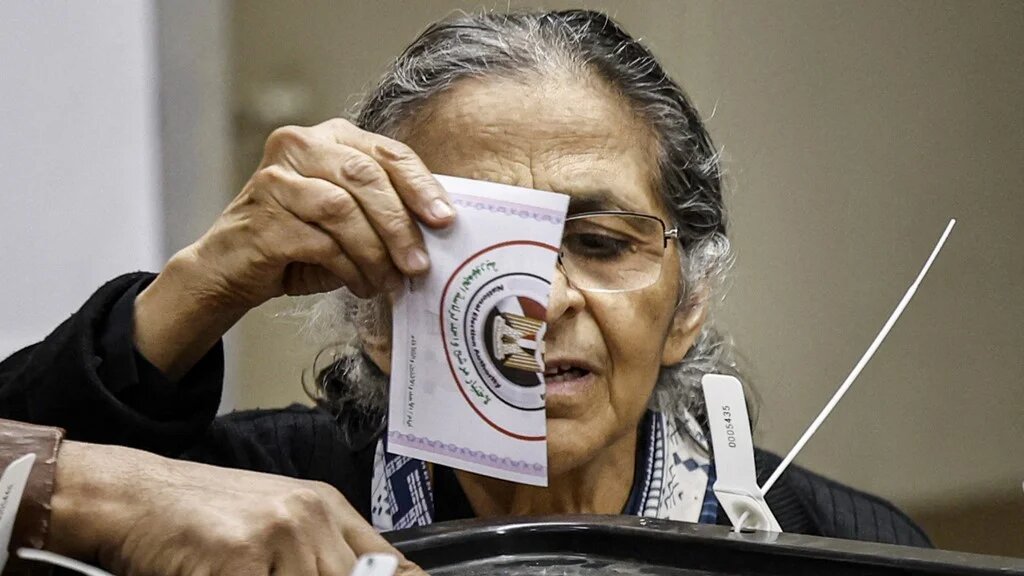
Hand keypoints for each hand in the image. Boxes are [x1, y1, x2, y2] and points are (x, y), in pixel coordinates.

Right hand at [50, 441, 427, 575]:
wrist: (132, 495)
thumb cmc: (199, 517)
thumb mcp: (276, 523)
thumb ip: (322, 555)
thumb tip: (377, 575)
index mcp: (326, 507)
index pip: (390, 564)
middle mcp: (311, 516)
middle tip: (278, 575)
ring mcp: (278, 536)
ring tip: (246, 571)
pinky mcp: (239, 560)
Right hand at [134, 119, 454, 377]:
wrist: (231, 266)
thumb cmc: (298, 239)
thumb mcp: (348, 216)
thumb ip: (384, 209)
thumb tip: (437, 229)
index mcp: (329, 138)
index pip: (386, 153)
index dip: (420, 186)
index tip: (445, 219)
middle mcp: (299, 146)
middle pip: (365, 177)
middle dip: (400, 225)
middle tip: (420, 263)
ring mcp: (276, 180)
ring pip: (343, 210)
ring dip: (375, 253)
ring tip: (390, 281)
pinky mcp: (263, 218)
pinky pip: (321, 244)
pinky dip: (349, 269)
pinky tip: (361, 284)